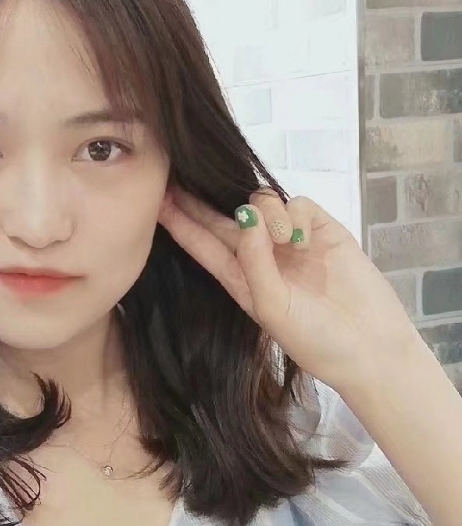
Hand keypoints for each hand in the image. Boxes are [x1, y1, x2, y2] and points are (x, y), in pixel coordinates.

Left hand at [158, 188, 422, 390]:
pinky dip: (294, 214)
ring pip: (261, 203)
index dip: (180, 223)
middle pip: (223, 218)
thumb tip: (245, 215)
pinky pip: (297, 204)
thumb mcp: (272, 307)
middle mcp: (260, 255)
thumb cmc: (315, 339)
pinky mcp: (321, 229)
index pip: (202, 244)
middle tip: (179, 175)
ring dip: (264, 212)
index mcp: (240, 278)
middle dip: (201, 199)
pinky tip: (302, 237)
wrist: (371, 350)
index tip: (155, 201)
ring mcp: (290, 241)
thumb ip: (253, 262)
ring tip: (281, 238)